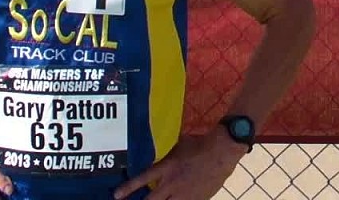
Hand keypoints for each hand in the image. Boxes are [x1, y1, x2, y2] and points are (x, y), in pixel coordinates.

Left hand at [113, 128, 245, 199]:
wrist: (222, 151)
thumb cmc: (199, 144)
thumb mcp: (178, 147)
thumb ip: (167, 158)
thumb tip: (160, 163)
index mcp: (166, 168)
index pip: (142, 180)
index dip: (127, 189)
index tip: (116, 196)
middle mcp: (172, 184)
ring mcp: (184, 195)